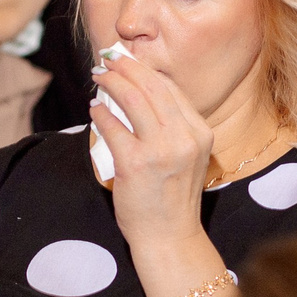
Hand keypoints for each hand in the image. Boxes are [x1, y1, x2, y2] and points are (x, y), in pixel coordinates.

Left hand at [92, 53, 215, 258]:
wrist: (169, 237)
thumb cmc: (172, 199)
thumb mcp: (186, 158)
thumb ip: (171, 129)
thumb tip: (138, 94)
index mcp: (201, 133)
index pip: (171, 90)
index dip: (146, 71)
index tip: (128, 62)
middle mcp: (185, 138)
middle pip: (152, 87)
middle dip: (127, 67)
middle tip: (109, 58)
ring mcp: (161, 151)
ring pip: (133, 99)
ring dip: (112, 82)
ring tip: (99, 76)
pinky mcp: (135, 164)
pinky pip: (113, 126)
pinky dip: (101, 113)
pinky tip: (95, 109)